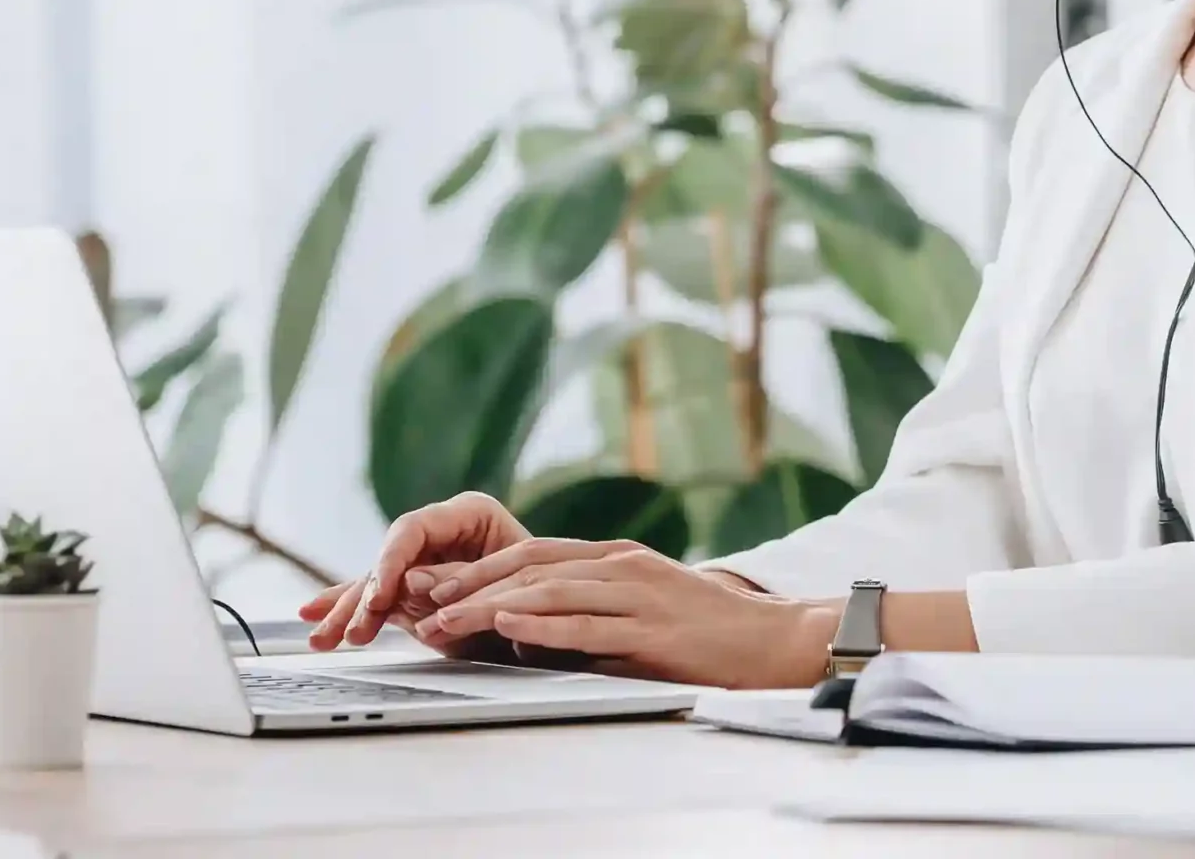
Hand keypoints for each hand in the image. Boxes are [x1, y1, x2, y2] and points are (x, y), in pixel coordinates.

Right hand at [300, 491, 531, 649]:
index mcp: (469, 513)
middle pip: (388, 557)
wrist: (563, 617)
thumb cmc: (548, 593)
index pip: (413, 528)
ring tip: (321, 637)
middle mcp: (441, 533)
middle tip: (352, 629)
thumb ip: (462, 581)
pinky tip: (315, 617)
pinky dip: (349, 610)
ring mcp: (425, 563)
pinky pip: (376, 599)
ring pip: (377, 582)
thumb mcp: (512, 585)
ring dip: (348, 611)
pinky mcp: (416, 593)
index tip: (380, 593)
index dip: (390, 560)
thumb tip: (412, 582)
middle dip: (365, 596)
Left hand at [414, 538, 836, 687]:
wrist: (774, 639)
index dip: (479, 568)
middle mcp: (621, 565)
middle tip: (420, 597)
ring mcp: (636, 591)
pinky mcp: (650, 624)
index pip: (532, 556)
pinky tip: (508, 624)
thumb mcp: (639, 614)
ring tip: (444, 617)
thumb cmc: (707, 635)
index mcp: (615, 559)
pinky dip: (541, 621)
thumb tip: (527, 638)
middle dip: (468, 582)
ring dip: (488, 604)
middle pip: (529, 565)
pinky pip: (585, 621)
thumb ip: (586, 617)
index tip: (435, 584)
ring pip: (547, 589)